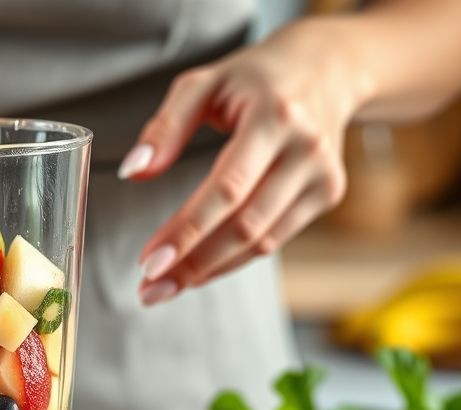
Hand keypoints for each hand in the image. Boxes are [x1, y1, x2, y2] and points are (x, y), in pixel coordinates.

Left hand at [120, 21, 369, 305]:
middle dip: (192, 263)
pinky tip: (197, 269)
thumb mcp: (202, 84)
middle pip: (245, 225)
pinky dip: (231, 260)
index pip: (227, 188)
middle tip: (148, 289)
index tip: (149, 262)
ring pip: (260, 242)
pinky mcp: (327, 195)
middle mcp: (306, 150)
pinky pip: (272, 240)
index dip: (187, 231)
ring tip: (163, 287)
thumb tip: (132, 171)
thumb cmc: (251, 79)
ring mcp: (322, 176)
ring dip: (208, 271)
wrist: (325, 70)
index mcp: (274, 118)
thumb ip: (164, 127)